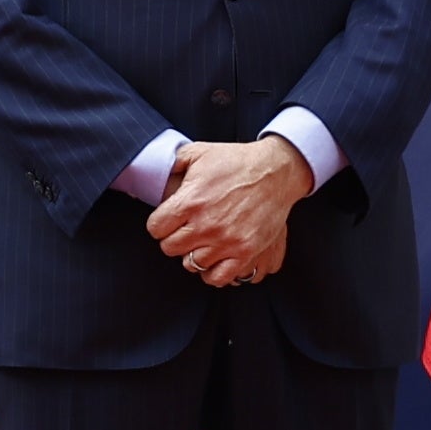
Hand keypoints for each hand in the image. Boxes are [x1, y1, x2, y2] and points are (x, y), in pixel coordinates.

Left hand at [150, 135, 307, 287]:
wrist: (276, 171)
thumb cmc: (236, 161)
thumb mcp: (199, 152)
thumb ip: (172, 162)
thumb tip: (154, 171)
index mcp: (190, 202)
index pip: (155, 228)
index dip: (160, 224)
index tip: (168, 221)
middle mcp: (206, 225)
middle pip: (170, 248)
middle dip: (174, 238)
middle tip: (185, 230)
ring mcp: (226, 241)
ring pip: (191, 264)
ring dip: (193, 254)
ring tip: (201, 242)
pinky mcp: (246, 251)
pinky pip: (218, 277)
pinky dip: (212, 272)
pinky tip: (214, 259)